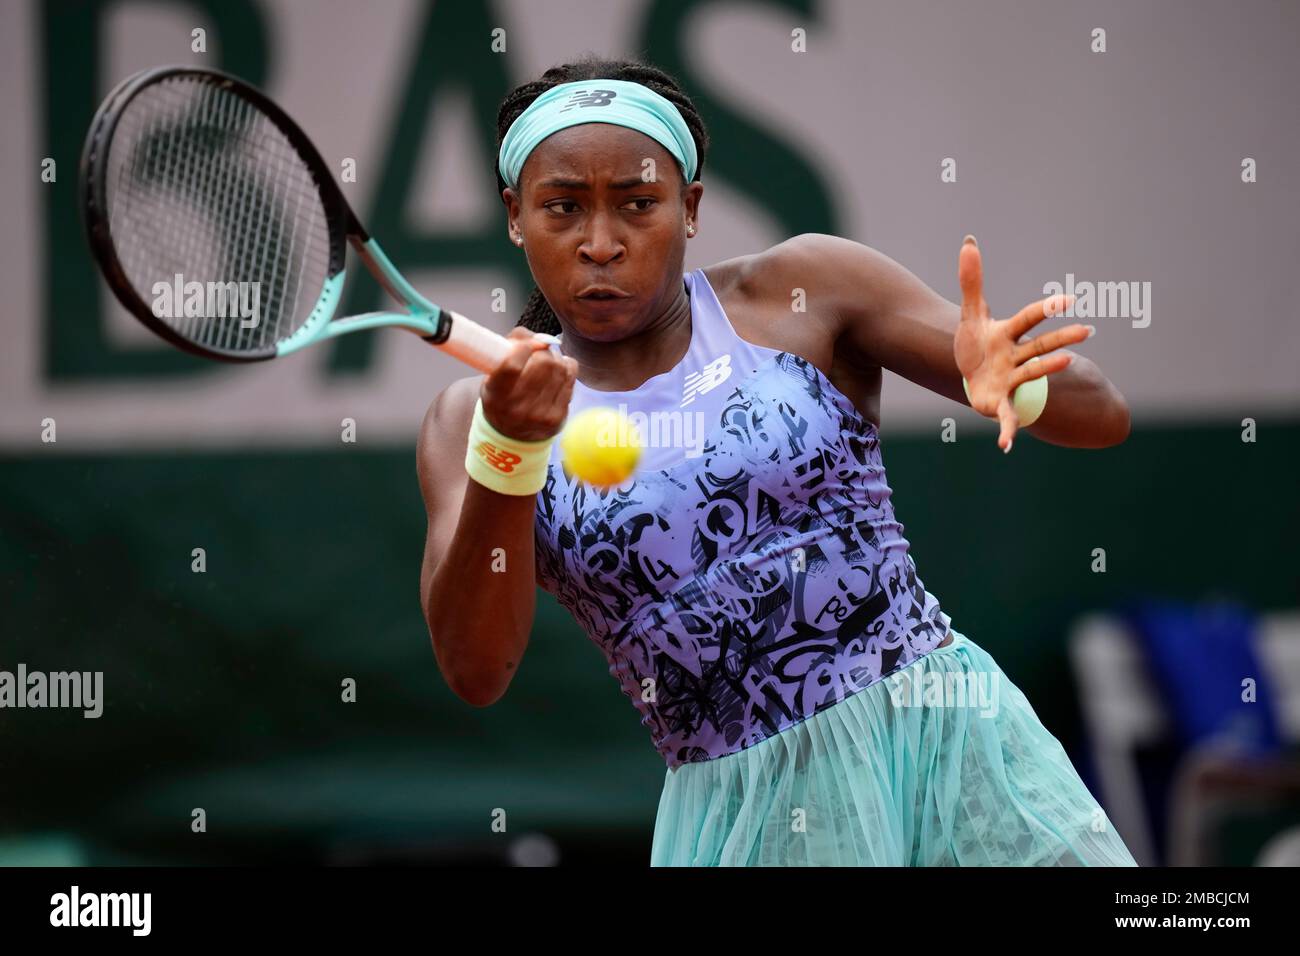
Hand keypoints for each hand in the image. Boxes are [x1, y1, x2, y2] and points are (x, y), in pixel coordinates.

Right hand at [480, 326, 577, 440]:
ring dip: (555, 357)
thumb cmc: (501, 396)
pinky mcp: (557, 418)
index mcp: (496, 395)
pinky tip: (557, 372)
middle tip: (538, 352)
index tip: (526, 344)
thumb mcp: (492, 375)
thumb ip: (508, 348)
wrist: (511, 435)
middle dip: (543, 350)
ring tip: (547, 361)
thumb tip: (536, 337)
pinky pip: (570, 378)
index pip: (512, 365)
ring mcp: (539, 415)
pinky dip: (566, 368)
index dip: (523, 347)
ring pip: (560, 368)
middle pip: (543, 362)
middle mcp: (517, 408)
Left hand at [954, 236, 1091, 451]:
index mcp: (1008, 335)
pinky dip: (1008, 433)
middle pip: (1040, 346)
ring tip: (1068, 362)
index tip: (1067, 300)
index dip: (1046, 309)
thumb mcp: (970, 314)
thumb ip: (972, 280)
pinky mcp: (999, 404)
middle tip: (1088, 331)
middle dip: (1062, 339)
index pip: (1027, 319)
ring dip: (1047, 370)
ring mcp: (1010, 381)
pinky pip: (1007, 419)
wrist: (973, 374)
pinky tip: (1007, 446)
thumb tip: (969, 241)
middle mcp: (1015, 358)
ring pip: (1031, 375)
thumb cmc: (978, 344)